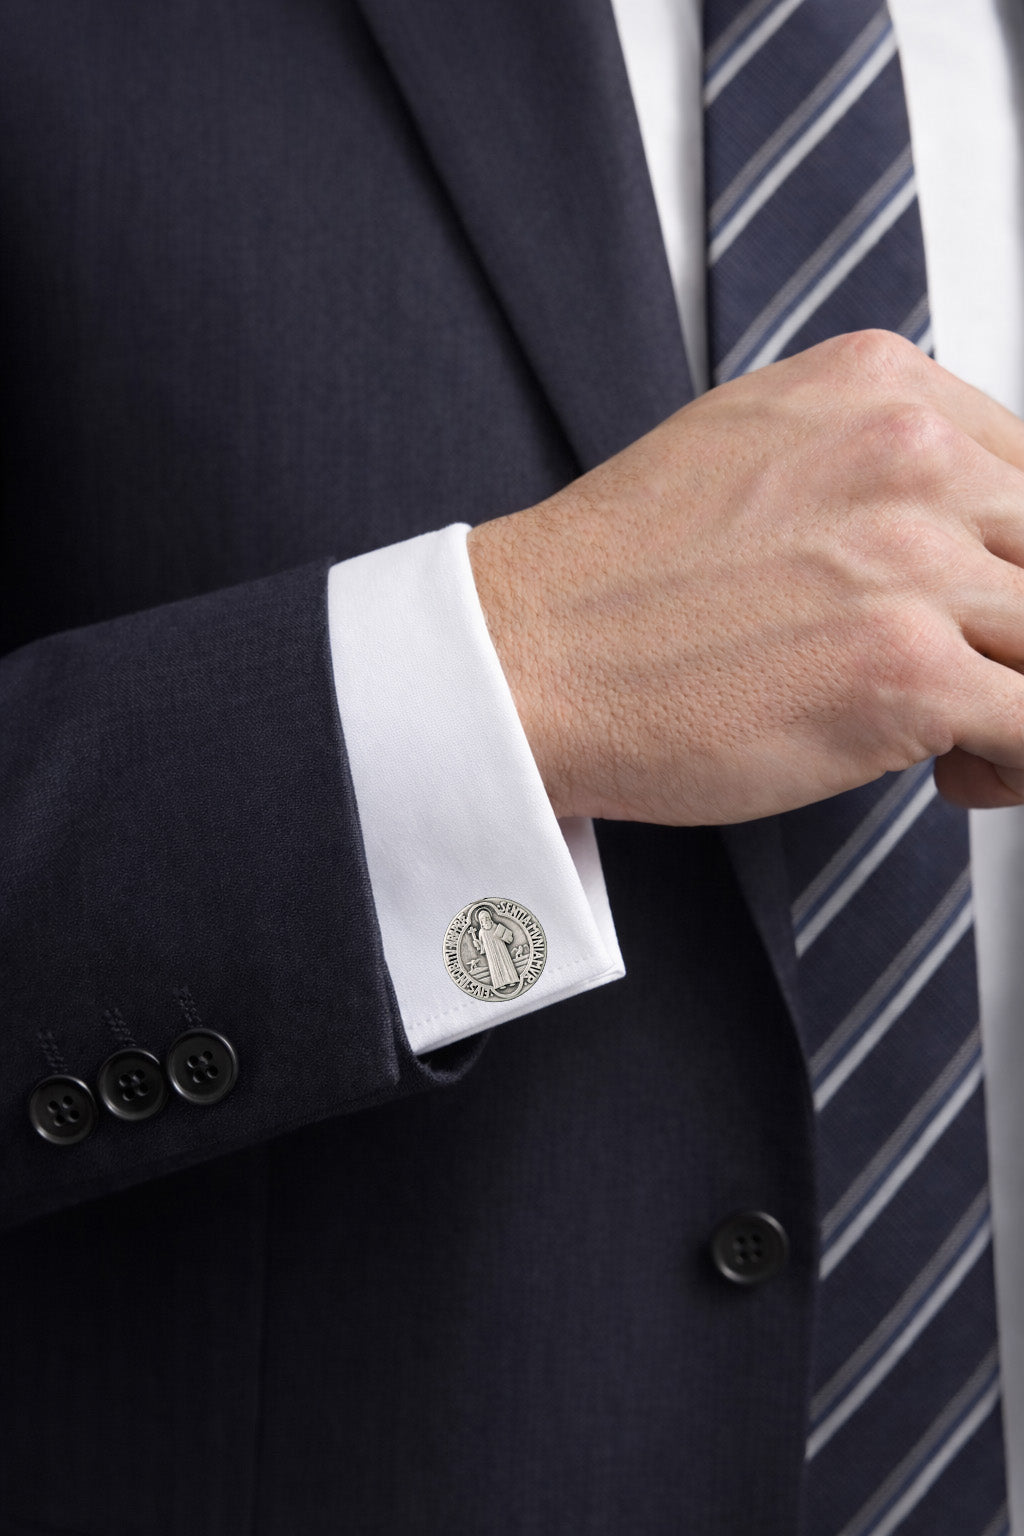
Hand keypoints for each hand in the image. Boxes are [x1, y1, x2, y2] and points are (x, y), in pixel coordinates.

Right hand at [467, 330, 1023, 824]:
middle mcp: (910, 456)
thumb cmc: (615, 577)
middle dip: (1018, 629)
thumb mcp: (754, 446)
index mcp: (879, 387)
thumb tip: (950, 523)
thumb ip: (865, 460)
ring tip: (960, 735)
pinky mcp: (907, 672)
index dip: (1012, 559)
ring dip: (1020, 693)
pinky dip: (1017, 759)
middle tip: (971, 677)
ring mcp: (914, 562)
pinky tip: (953, 771)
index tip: (976, 611)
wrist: (525, 658)